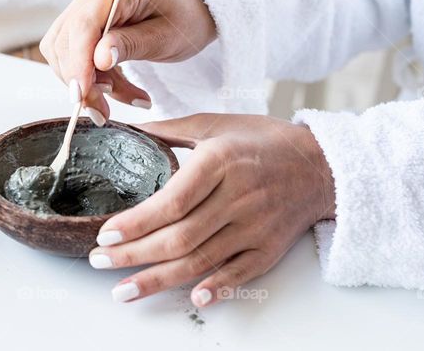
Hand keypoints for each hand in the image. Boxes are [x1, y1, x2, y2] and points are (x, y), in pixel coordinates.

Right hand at [40, 0, 215, 121]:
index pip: (84, 24)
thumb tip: (99, 60)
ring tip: (122, 96)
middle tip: (103, 111)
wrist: (190, 9)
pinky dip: (89, 76)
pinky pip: (71, 51)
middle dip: (81, 80)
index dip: (78, 62)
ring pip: (62, 49)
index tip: (82, 95)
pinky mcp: (83, 15)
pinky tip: (114, 87)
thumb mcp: (166, 38)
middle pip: (66, 38)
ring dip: (86, 82)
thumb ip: (131, 46)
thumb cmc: (185, 19)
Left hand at [90, 113, 335, 306]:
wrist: (323, 164)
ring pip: (201, 260)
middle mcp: (237, 197)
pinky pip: (240, 273)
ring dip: (158, 280)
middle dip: (134, 255)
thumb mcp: (216, 123)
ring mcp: (255, 226)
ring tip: (124, 290)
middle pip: (179, 236)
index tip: (105, 234)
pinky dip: (216, 288)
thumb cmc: (264, 141)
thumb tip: (125, 129)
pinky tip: (190, 299)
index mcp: (220, 162)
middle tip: (100, 262)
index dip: (136, 222)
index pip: (171, 201)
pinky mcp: (270, 248)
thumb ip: (170, 129)